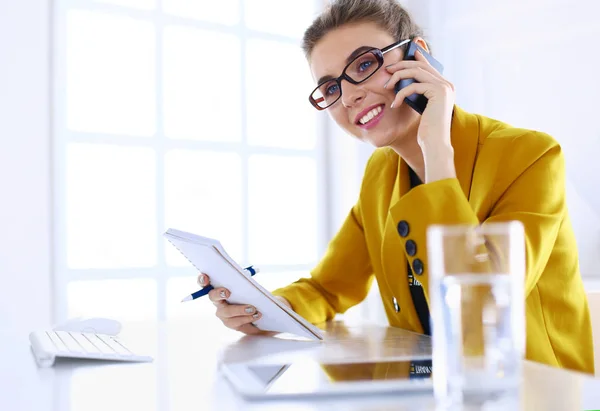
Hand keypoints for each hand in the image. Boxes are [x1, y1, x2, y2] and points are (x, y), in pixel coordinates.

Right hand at [197, 273, 291, 334]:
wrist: (258, 312)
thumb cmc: (249, 294)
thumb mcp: (248, 285)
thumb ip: (246, 278)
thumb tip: (250, 272)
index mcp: (218, 289)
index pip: (205, 283)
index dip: (202, 280)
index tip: (205, 278)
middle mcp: (217, 302)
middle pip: (213, 297)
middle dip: (219, 293)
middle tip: (227, 292)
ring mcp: (223, 314)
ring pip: (227, 312)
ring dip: (240, 310)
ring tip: (253, 309)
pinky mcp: (232, 324)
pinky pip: (237, 323)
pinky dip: (248, 318)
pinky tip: (257, 315)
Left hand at [385, 50, 455, 182]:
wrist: (435, 142)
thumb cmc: (428, 129)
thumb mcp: (422, 106)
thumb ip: (419, 93)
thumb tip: (405, 80)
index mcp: (446, 87)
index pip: (429, 67)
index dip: (416, 58)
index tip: (403, 55)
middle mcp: (447, 84)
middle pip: (421, 65)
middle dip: (402, 65)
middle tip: (388, 70)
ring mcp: (444, 87)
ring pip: (416, 72)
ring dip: (398, 77)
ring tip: (387, 86)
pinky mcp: (438, 92)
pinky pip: (413, 86)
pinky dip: (401, 94)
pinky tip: (395, 104)